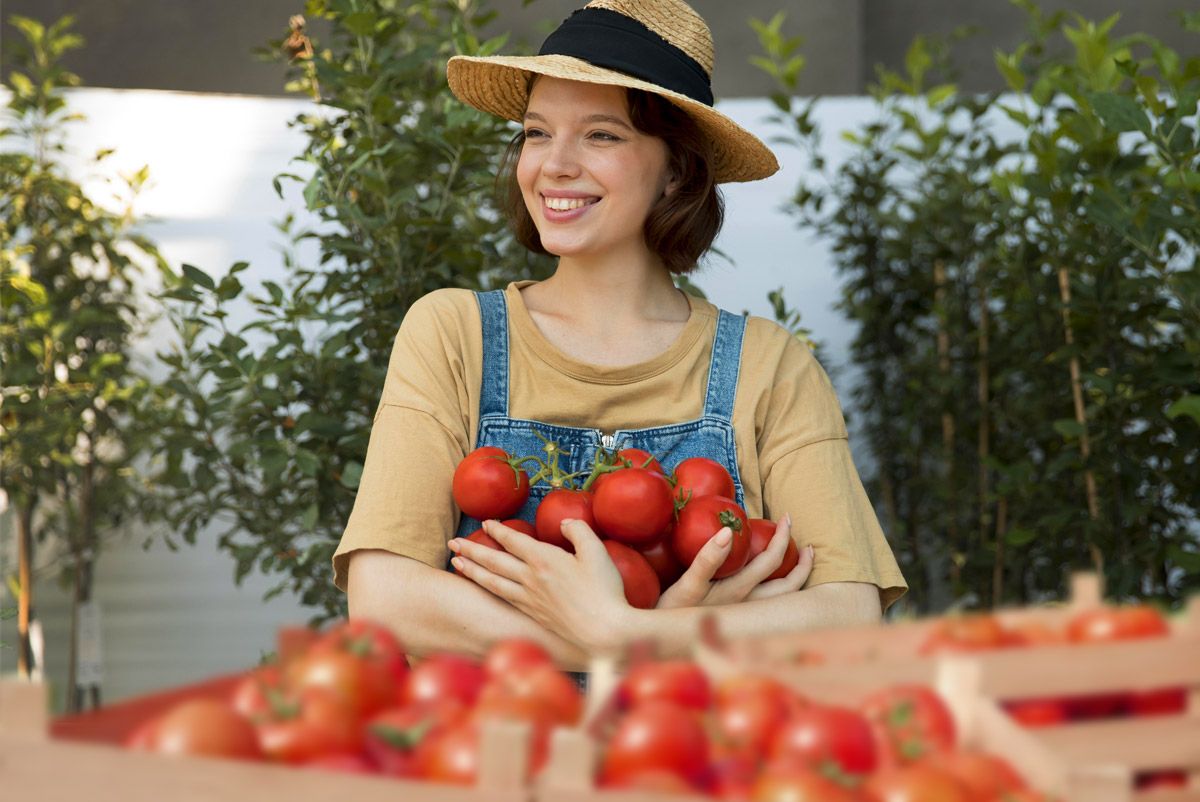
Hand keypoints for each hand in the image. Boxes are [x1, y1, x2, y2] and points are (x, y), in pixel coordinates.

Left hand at [447, 518, 630, 653]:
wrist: (604, 632)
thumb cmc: (604, 590)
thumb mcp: (596, 551)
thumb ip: (578, 531)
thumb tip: (563, 523)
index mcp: (544, 559)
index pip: (513, 540)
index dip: (498, 530)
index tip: (485, 523)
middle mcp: (531, 578)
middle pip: (494, 561)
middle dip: (472, 549)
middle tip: (453, 542)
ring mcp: (529, 599)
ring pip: (493, 581)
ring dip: (472, 570)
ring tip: (456, 563)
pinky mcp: (532, 615)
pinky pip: (503, 598)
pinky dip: (488, 590)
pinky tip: (484, 588)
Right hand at [657, 513, 812, 608]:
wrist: (663, 639)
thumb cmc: (672, 611)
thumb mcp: (687, 584)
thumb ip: (707, 559)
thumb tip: (729, 532)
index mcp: (739, 591)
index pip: (771, 561)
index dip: (782, 538)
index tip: (786, 518)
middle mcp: (748, 605)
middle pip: (788, 586)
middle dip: (802, 564)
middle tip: (807, 544)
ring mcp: (744, 614)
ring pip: (782, 599)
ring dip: (795, 579)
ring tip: (801, 561)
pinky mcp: (737, 618)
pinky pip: (769, 605)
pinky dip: (779, 590)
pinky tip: (772, 582)